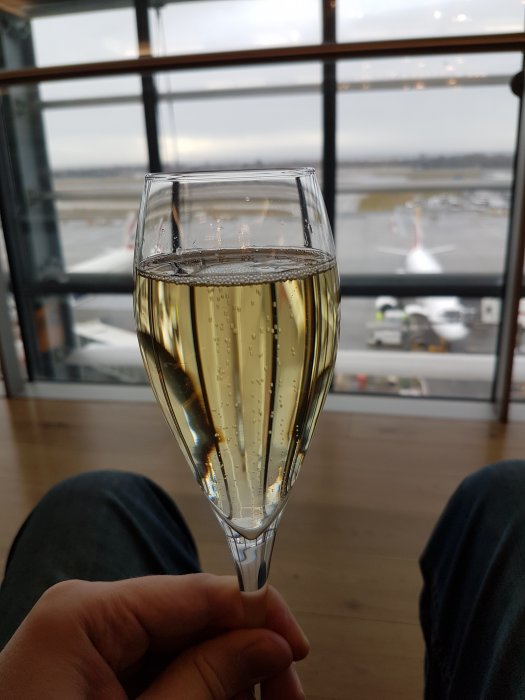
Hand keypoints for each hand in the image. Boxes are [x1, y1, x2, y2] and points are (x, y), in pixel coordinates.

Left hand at [0, 574, 308, 698]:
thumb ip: (207, 680)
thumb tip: (269, 640)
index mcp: (85, 614)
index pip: (196, 590)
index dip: (257, 612)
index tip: (298, 651)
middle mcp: (85, 616)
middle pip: (192, 618)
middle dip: (241, 657)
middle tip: (284, 699)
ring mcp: (85, 645)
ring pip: (180, 646)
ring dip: (221, 680)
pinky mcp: (88, 675)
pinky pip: (156, 671)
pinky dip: (192, 692)